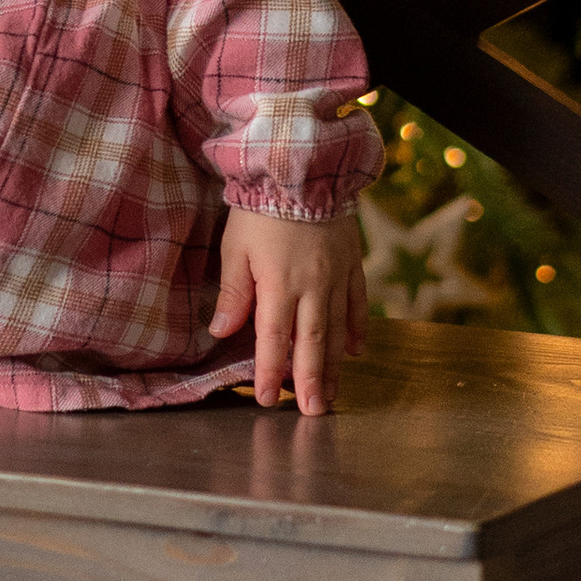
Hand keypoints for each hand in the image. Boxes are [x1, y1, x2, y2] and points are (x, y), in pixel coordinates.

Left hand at [214, 206, 367, 414]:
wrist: (302, 167)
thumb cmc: (261, 207)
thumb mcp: (235, 247)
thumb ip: (234, 292)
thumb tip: (221, 332)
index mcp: (279, 285)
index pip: (274, 339)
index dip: (270, 372)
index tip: (267, 400)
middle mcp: (313, 287)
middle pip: (312, 343)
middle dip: (310, 381)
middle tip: (314, 413)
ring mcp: (337, 276)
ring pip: (337, 329)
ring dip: (334, 365)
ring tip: (332, 393)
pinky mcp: (353, 263)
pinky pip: (358, 303)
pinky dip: (358, 329)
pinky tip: (356, 351)